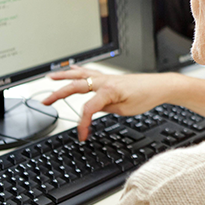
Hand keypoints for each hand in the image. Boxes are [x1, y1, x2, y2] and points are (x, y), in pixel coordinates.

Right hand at [41, 65, 181, 140]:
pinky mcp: (109, 77)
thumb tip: (94, 110)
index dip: (82, 124)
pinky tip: (72, 69)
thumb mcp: (126, 110)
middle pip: (75, 86)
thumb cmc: (146, 96)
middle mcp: (104, 81)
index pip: (87, 108)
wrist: (160, 86)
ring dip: (63, 76)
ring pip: (80, 74)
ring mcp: (106, 77)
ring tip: (49, 77)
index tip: (82, 136)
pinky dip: (78, 70)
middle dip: (58, 95)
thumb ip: (107, 109)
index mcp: (108, 90)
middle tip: (44, 102)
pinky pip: (89, 71)